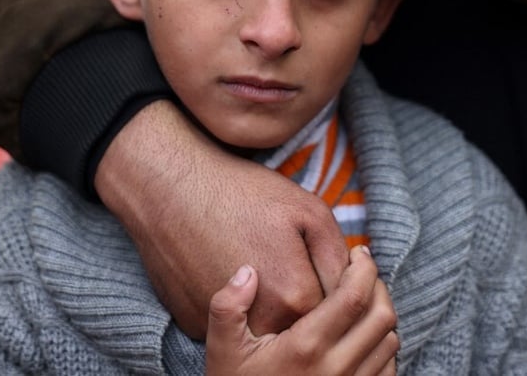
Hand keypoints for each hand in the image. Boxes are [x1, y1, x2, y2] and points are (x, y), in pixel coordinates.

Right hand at [95, 100, 348, 338]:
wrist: (170, 191)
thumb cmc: (243, 194)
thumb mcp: (310, 211)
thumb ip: (339, 256)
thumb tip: (355, 283)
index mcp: (297, 298)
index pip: (345, 310)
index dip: (351, 288)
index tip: (346, 266)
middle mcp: (263, 326)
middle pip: (310, 328)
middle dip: (323, 305)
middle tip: (313, 268)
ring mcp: (226, 332)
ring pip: (275, 335)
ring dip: (287, 314)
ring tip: (281, 272)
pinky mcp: (197, 329)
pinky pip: (238, 330)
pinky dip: (247, 314)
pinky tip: (241, 276)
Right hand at [206, 246, 398, 374]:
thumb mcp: (222, 349)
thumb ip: (228, 306)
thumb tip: (247, 271)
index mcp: (306, 347)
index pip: (354, 296)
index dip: (364, 267)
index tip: (357, 252)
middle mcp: (336, 369)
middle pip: (382, 316)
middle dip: (378, 285)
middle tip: (361, 272)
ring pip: (390, 342)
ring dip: (381, 315)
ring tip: (361, 300)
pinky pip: (389, 369)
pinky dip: (383, 346)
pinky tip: (362, 335)